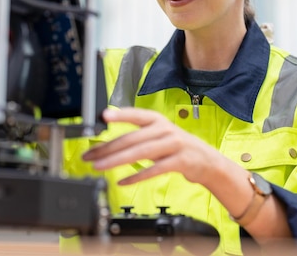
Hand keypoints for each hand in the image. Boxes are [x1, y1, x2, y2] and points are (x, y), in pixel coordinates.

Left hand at [82, 107, 217, 185]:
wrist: (207, 161)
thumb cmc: (176, 147)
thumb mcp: (158, 135)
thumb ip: (136, 137)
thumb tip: (107, 144)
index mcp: (157, 120)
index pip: (135, 115)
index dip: (119, 115)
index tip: (103, 115)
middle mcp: (164, 129)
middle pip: (132, 138)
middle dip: (107, 148)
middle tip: (89, 156)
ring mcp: (173, 144)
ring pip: (140, 153)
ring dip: (116, 161)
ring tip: (99, 167)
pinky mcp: (180, 161)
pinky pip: (154, 169)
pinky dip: (136, 176)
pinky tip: (122, 181)